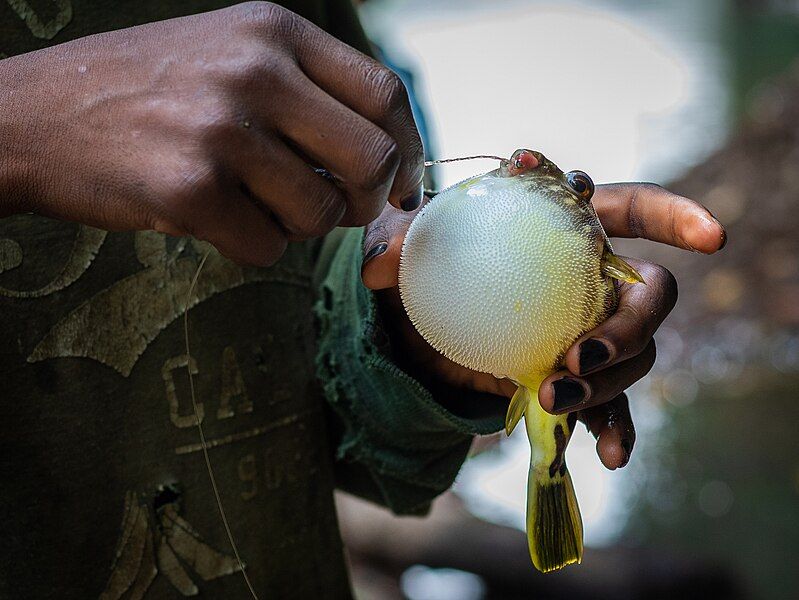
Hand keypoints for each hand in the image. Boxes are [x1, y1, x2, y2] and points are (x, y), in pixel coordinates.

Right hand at [0, 2, 422, 265]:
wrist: (36, 114)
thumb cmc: (148, 90)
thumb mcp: (232, 52)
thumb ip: (309, 91)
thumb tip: (387, 161)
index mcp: (274, 31)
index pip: (386, 93)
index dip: (410, 149)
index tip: (403, 183)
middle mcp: (255, 71)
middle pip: (374, 159)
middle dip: (370, 200)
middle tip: (342, 208)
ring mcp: (222, 129)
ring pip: (322, 214)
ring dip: (301, 227)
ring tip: (256, 203)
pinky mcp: (190, 189)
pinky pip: (268, 248)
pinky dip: (253, 246)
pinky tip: (216, 217)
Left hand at [361, 182, 725, 468]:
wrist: (419, 326)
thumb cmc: (425, 266)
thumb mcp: (406, 246)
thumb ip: (395, 242)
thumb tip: (383, 264)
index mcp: (565, 227)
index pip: (632, 209)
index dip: (674, 217)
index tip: (711, 237)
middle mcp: (590, 276)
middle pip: (649, 296)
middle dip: (631, 325)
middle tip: (582, 354)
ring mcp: (589, 329)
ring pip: (636, 354)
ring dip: (607, 380)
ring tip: (557, 398)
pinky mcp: (574, 374)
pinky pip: (611, 403)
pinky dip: (615, 427)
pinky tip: (610, 456)